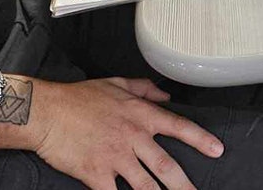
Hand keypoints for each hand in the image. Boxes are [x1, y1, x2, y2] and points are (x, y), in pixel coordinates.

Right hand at [36, 77, 221, 189]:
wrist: (46, 112)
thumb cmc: (77, 98)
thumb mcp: (115, 84)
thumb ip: (144, 89)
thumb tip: (165, 95)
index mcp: (140, 115)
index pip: (179, 127)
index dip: (201, 140)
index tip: (217, 150)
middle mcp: (133, 137)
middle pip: (167, 166)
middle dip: (185, 186)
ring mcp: (116, 157)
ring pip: (147, 186)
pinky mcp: (97, 174)